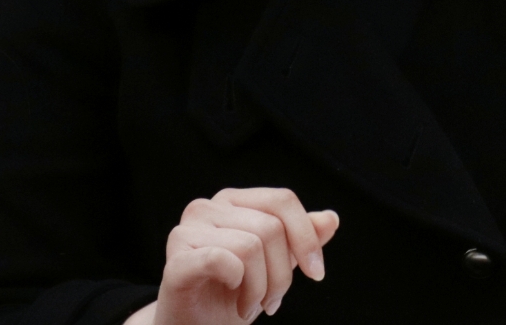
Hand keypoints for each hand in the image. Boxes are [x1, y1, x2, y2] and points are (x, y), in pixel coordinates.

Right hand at [128, 188, 340, 324]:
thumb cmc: (233, 295)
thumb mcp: (276, 266)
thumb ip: (299, 240)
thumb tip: (330, 218)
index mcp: (230, 202)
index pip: (281, 200)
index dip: (307, 237)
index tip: (315, 273)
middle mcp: (205, 208)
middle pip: (270, 227)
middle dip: (281, 274)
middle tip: (270, 302)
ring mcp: (185, 232)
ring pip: (250, 246)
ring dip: (260, 288)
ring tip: (250, 305)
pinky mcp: (175, 261)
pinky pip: (222, 260)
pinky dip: (237, 283)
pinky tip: (232, 296)